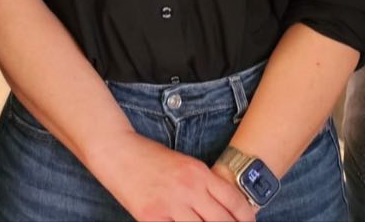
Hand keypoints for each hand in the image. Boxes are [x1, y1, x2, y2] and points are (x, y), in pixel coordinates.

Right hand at [95, 132, 256, 221]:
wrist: (117, 150)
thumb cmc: (150, 157)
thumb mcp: (184, 164)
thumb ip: (204, 184)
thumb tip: (223, 207)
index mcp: (199, 172)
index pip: (234, 201)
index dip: (247, 219)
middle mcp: (189, 188)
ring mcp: (170, 205)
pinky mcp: (152, 218)